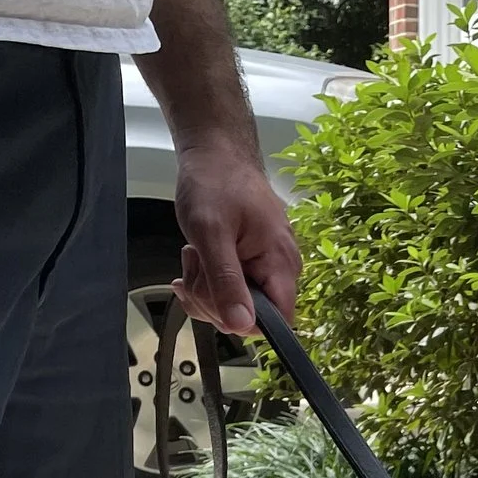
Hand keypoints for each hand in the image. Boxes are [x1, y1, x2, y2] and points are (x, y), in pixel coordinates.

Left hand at [170, 137, 299, 337]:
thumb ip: (226, 282)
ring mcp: (267, 265)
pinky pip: (231, 288)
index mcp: (281, 263)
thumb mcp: (211, 234)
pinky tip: (196, 259)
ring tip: (195, 255)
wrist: (214, 153)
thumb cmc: (214, 183)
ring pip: (236, 305)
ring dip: (205, 289)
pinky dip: (207, 281)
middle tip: (196, 267)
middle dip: (213, 300)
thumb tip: (240, 325)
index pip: (278, 322)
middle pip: (251, 316)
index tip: (215, 300)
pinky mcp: (253, 261)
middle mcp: (281, 268)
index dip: (243, 322)